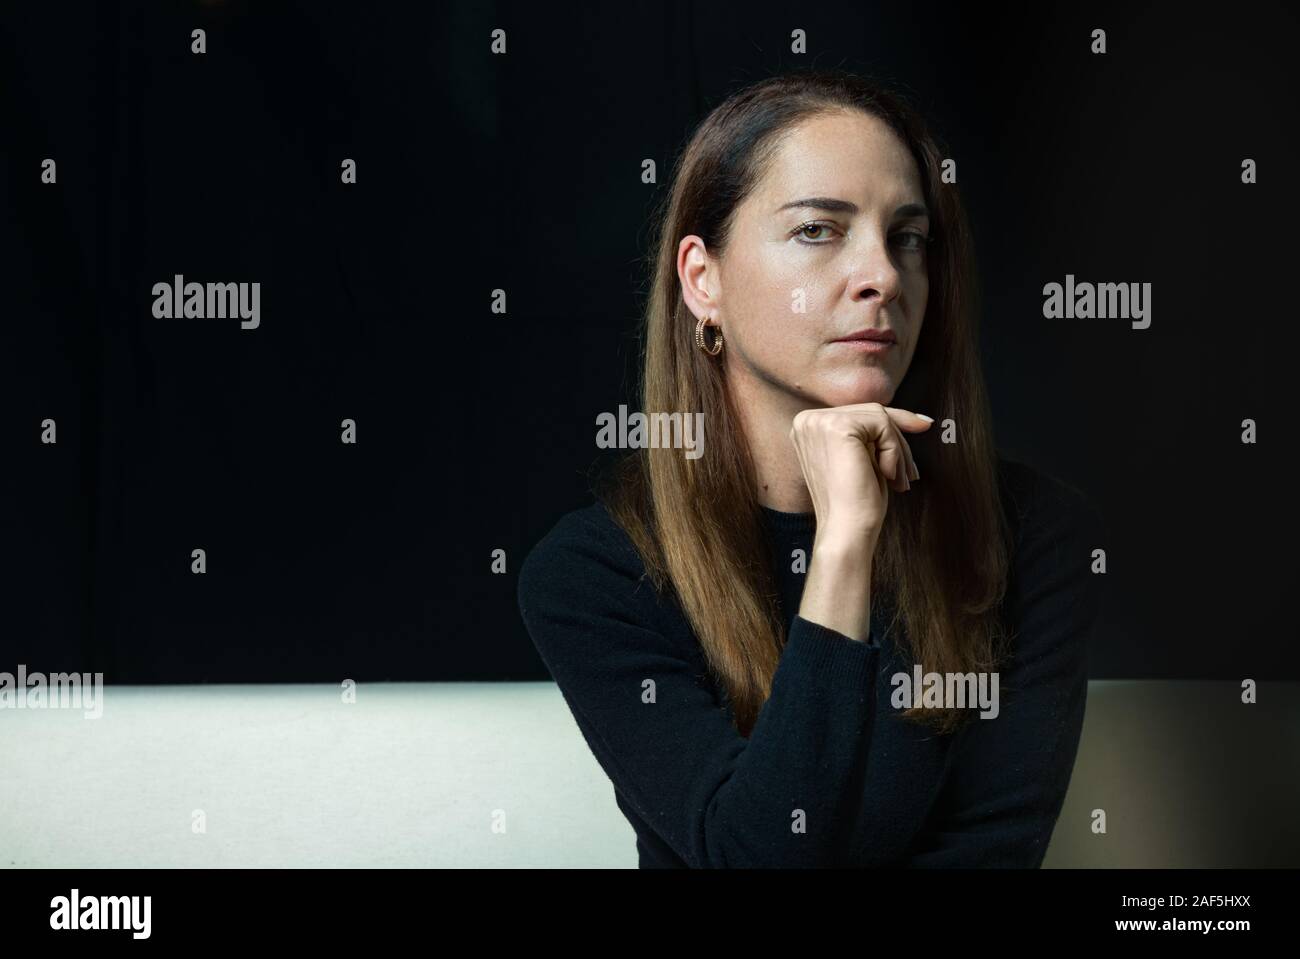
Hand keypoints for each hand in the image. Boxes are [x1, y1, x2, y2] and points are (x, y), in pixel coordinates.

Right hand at [790, 403, 931, 641]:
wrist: (846, 531)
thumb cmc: (856, 503)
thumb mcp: (864, 458)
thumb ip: (874, 434)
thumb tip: (919, 417)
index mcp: (807, 427)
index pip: (858, 414)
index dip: (891, 427)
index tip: (923, 427)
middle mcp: (807, 419)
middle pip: (870, 412)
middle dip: (898, 441)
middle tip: (911, 473)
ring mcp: (818, 421)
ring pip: (880, 417)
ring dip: (898, 450)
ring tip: (900, 480)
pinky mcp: (837, 426)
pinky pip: (883, 425)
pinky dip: (894, 451)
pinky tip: (888, 476)